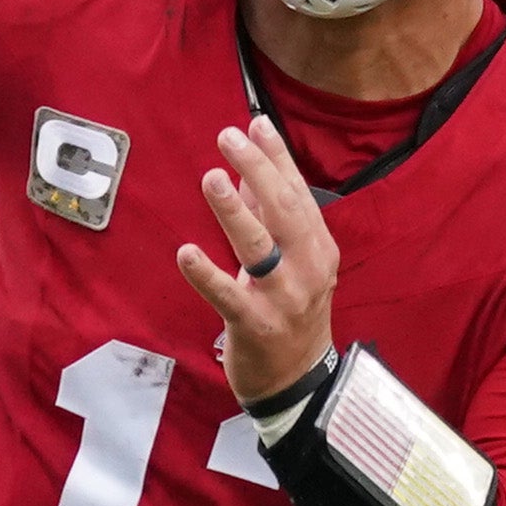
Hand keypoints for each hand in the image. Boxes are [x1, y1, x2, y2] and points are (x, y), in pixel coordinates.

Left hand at [182, 119, 339, 403]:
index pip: (298, 193)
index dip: (277, 157)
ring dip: (234, 212)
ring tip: (211, 177)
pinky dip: (207, 274)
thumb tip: (245, 175)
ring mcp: (284, 299)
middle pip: (284, 211)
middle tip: (228, 137)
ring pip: (259, 248)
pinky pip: (229, 296)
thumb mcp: (292, 263)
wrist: (298, 382)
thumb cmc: (291, 314)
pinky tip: (186, 252)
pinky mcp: (256, 326)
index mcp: (319, 248)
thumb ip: (270, 219)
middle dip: (257, 170)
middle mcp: (308, 269)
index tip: (255, 123)